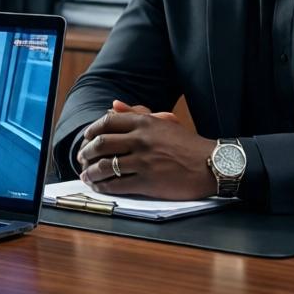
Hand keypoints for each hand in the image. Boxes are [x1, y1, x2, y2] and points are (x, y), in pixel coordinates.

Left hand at [77, 103, 214, 199]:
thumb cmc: (187, 144)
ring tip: (86, 175)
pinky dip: (104, 187)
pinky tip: (100, 187)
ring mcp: (143, 161)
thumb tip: (112, 106)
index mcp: (144, 123)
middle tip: (81, 158)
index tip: (86, 139)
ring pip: (105, 166)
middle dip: (86, 153)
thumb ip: (136, 113)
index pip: (107, 123)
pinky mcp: (148, 181)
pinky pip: (117, 184)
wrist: (211, 164)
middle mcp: (141, 139)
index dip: (91, 131)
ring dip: (90, 172)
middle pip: (101, 144)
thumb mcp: (163, 122)